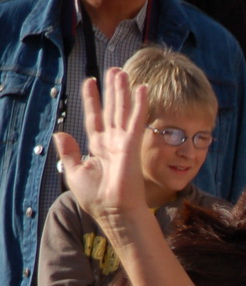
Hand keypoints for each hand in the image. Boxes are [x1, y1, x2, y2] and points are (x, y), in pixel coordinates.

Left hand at [53, 70, 149, 229]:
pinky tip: (142, 89)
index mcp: (98, 148)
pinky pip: (136, 120)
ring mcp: (124, 143)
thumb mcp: (74, 172)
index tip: (90, 82)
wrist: (114, 212)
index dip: (92, 100)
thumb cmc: (97, 198)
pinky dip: (139, 104)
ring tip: (123, 72)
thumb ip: (68, 152)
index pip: (95, 118)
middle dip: (112, 90)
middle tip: (115, 70)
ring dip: (123, 91)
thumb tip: (60, 133)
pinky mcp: (132, 145)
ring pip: (123, 111)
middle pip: (111, 110)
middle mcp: (112, 142)